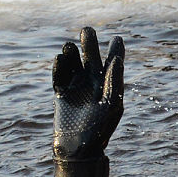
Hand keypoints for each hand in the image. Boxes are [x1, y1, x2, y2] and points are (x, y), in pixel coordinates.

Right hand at [52, 26, 123, 176]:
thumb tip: (117, 60)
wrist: (79, 146)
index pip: (113, 63)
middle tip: (87, 30)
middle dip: (89, 43)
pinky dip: (59, 66)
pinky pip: (59, 74)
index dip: (116, 50)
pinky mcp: (61, 92)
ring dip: (71, 53)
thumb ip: (114, 81)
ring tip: (69, 48)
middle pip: (90, 56)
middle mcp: (92, 82)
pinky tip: (60, 59)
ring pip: (72, 62)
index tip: (118, 38)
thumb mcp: (112, 104)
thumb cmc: (100, 128)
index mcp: (108, 85)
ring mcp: (76, 86)